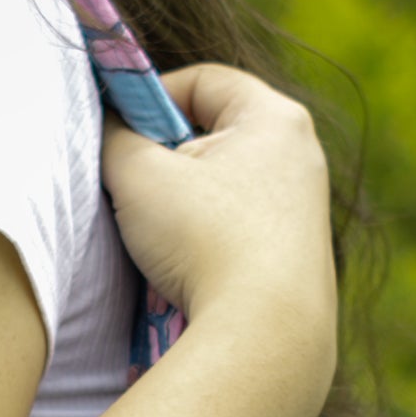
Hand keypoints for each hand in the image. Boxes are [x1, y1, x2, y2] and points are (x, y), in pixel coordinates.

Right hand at [101, 64, 338, 409]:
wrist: (266, 336)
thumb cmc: (205, 241)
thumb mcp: (138, 174)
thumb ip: (113, 136)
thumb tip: (110, 127)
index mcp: (276, 118)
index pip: (202, 80)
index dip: (150, 97)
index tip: (119, 131)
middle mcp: (302, 155)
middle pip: (215, 131)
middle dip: (166, 154)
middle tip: (135, 185)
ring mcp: (306, 209)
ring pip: (225, 183)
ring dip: (182, 200)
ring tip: (159, 235)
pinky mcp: (300, 256)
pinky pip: (240, 225)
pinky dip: (208, 236)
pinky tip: (188, 268)